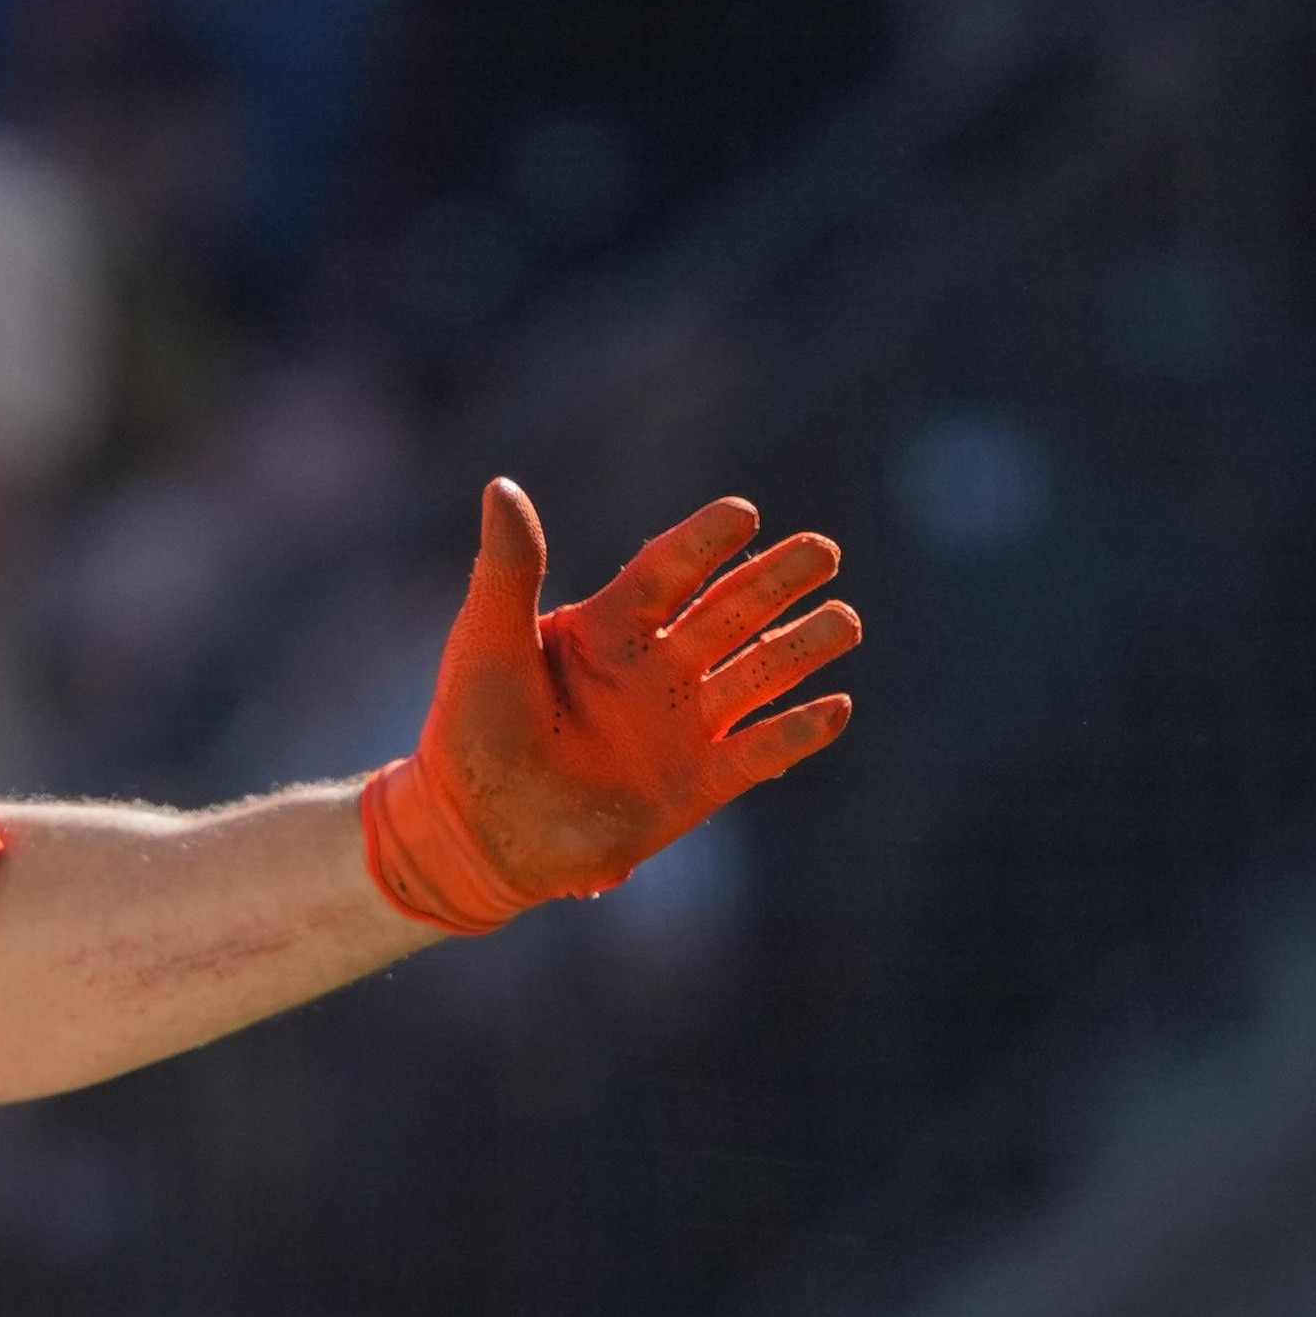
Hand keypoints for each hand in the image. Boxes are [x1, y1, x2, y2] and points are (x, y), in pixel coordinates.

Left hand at [360, 481, 856, 931]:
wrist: (475, 831)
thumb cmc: (471, 728)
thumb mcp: (486, 640)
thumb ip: (508, 568)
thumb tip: (503, 485)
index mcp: (611, 626)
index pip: (671, 568)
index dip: (705, 542)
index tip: (743, 513)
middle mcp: (658, 667)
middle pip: (733, 610)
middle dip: (778, 580)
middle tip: (823, 551)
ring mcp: (684, 724)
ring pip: (760, 673)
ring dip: (802, 647)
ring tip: (844, 620)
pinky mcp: (699, 784)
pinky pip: (761, 753)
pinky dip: (799, 733)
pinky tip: (836, 707)